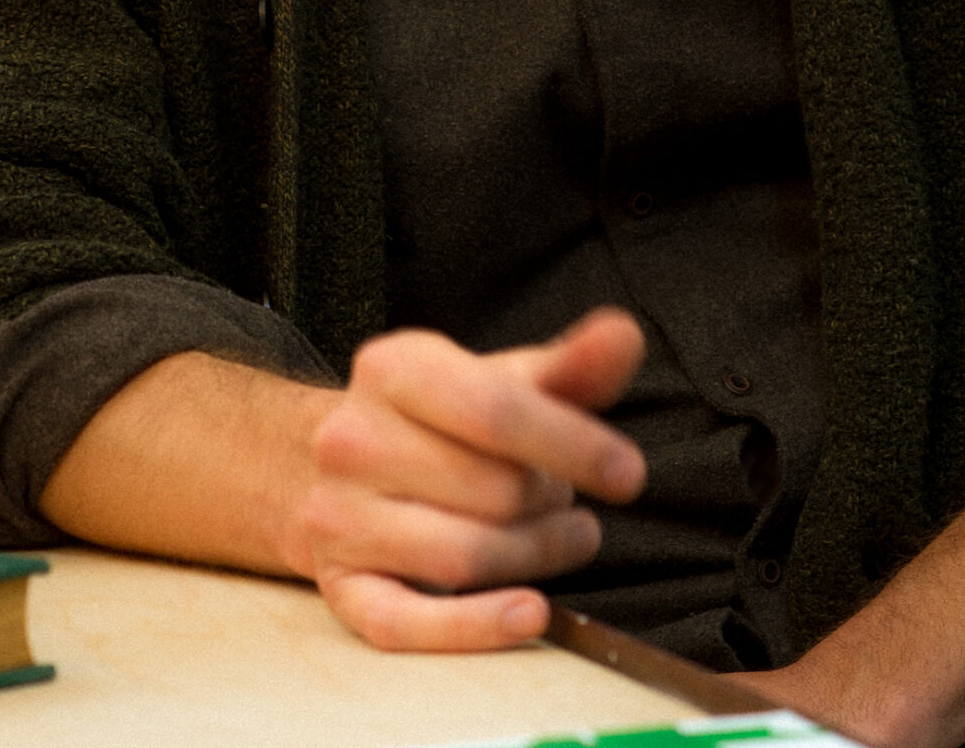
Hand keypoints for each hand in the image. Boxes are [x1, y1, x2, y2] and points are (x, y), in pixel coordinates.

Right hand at [290, 307, 646, 652]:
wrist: (336, 465)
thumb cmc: (438, 421)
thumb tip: (624, 335)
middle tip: (563, 497)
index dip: (573, 445)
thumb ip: (569, 365)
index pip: (495, 410)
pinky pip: (406, 623)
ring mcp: (338, 516)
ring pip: (461, 558)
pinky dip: (475, 627)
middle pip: (490, 491)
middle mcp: (352, 440)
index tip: (628, 473)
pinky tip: (529, 613)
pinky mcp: (339, 587)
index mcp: (392, 368)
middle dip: (550, 500)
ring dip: (535, 557)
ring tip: (563, 539)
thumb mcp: (497, 379)